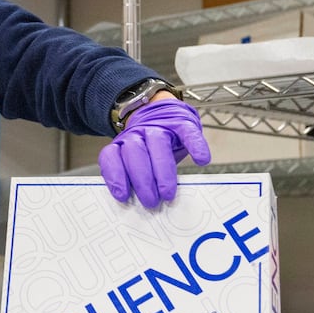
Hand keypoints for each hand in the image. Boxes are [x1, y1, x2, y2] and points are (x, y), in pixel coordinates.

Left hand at [98, 97, 212, 206]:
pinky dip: (196, 146)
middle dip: (141, 179)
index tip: (122, 196)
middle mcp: (138, 132)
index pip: (112, 156)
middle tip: (150, 201)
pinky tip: (201, 160)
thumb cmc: (150, 144)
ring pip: (158, 144)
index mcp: (123, 143)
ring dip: (162, 171)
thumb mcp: (136, 158)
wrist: (162, 109)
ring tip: (167, 193)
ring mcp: (160, 126)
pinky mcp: (182, 122)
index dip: (116, 176)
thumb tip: (134, 202)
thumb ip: (133, 175)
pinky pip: (188, 133)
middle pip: (135, 153)